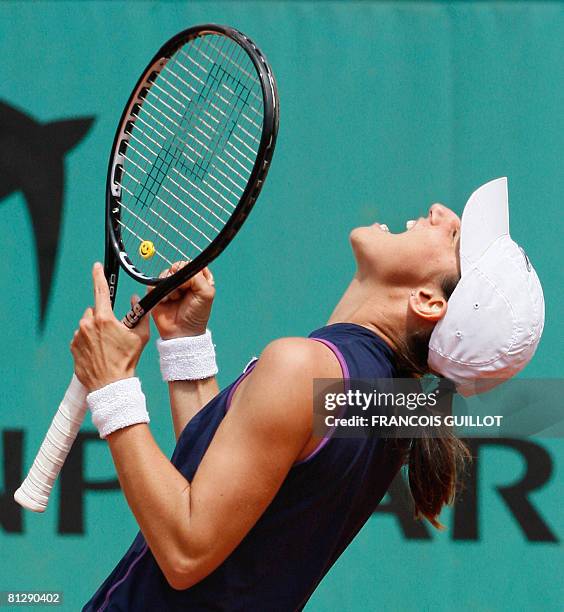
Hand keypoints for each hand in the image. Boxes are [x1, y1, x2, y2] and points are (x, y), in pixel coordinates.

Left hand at [71, 263, 149, 391]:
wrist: (110, 384)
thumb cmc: (127, 360)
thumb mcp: (140, 336)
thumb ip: (140, 314)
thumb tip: (135, 299)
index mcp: (104, 318)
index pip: (101, 290)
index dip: (99, 276)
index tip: (97, 266)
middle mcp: (88, 324)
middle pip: (94, 311)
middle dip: (103, 316)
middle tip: (114, 332)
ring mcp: (78, 336)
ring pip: (87, 324)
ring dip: (95, 330)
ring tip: (106, 346)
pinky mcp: (73, 346)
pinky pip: (81, 337)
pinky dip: (89, 341)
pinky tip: (98, 352)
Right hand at [151, 263, 214, 339]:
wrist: (182, 332)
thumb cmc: (197, 315)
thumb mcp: (206, 294)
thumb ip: (198, 277)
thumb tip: (181, 268)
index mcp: (198, 280)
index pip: (193, 265)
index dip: (190, 268)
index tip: (191, 277)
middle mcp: (184, 282)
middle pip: (177, 266)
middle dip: (178, 276)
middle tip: (183, 289)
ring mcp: (170, 287)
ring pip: (165, 274)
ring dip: (169, 285)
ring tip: (174, 298)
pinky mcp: (158, 293)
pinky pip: (153, 284)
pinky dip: (159, 291)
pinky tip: (166, 301)